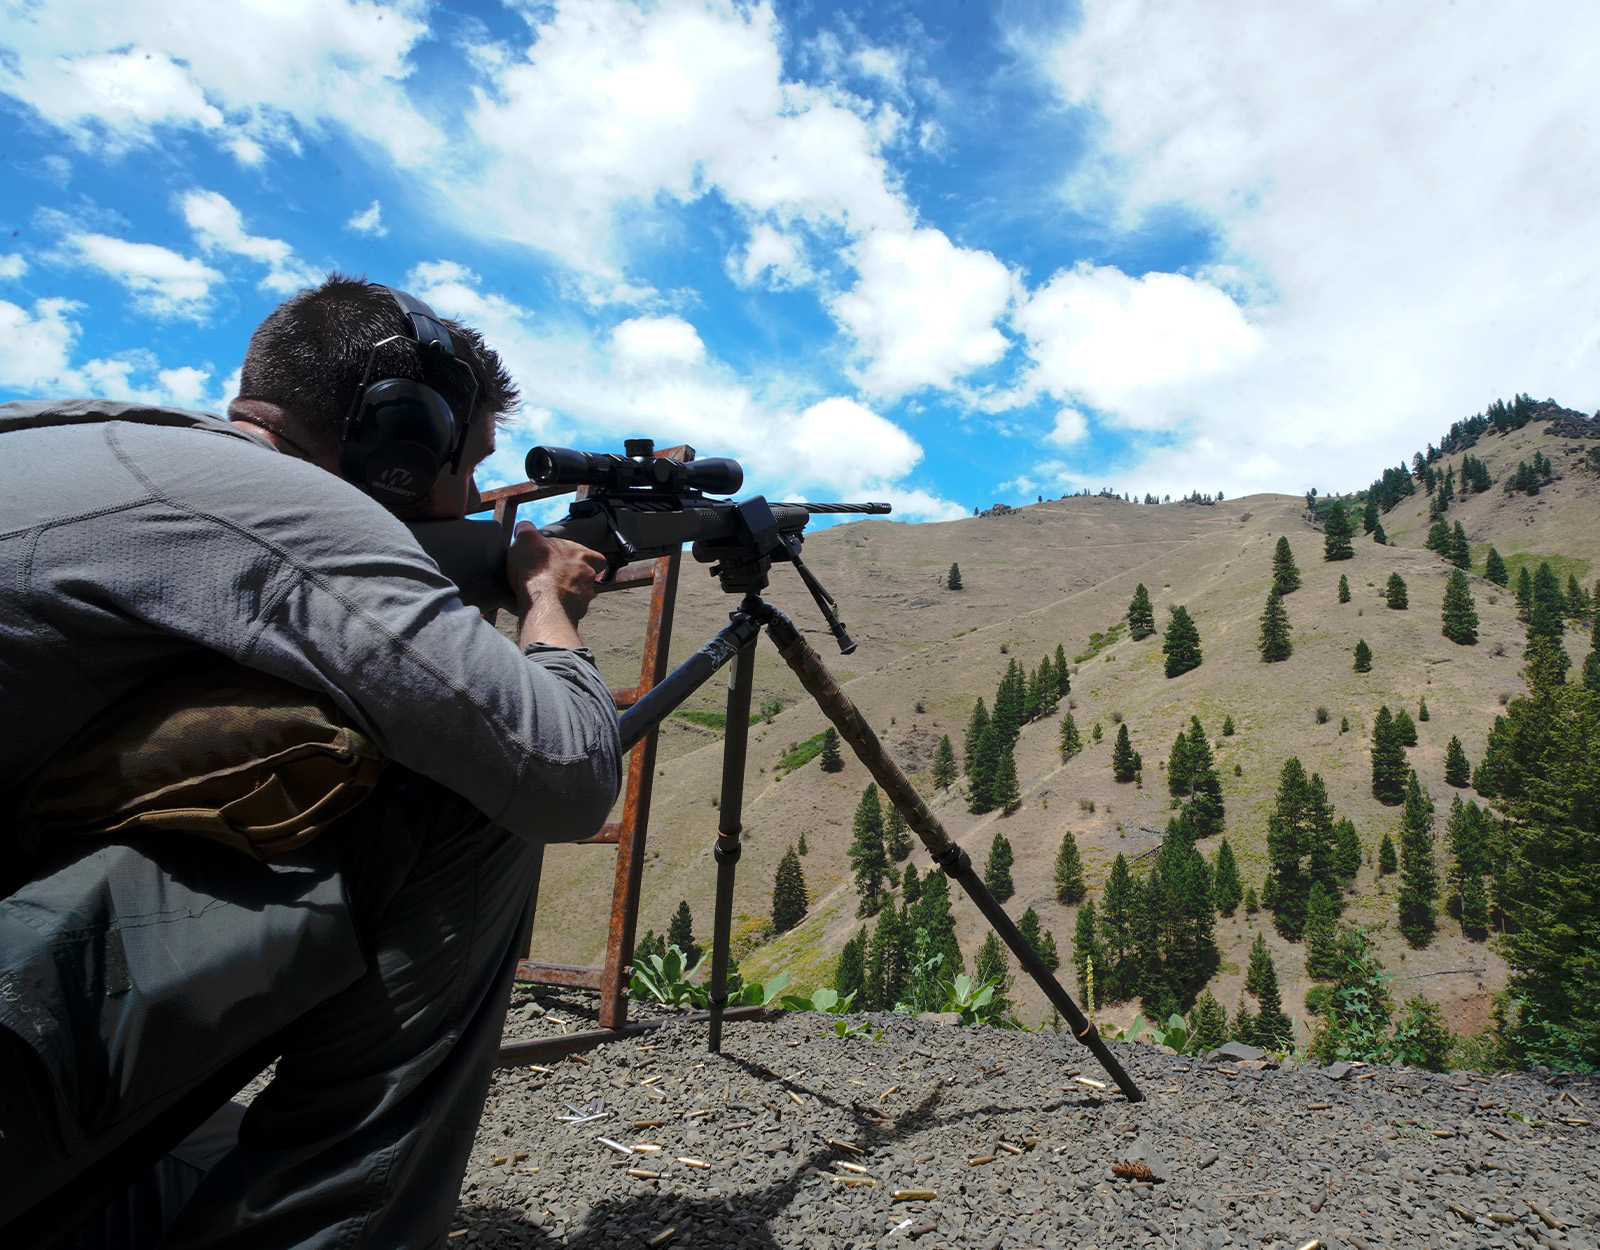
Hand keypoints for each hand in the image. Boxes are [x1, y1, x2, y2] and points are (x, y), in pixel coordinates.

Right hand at [508, 521, 607, 648]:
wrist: (541, 599)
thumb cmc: (535, 567)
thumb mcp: (525, 539)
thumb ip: (526, 529)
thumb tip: (524, 526)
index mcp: (581, 554)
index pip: (595, 556)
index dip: (585, 559)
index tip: (571, 561)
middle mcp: (587, 574)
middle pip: (587, 576)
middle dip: (573, 578)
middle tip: (554, 579)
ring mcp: (585, 594)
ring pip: (581, 594)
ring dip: (569, 594)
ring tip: (550, 595)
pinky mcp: (578, 612)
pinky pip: (573, 610)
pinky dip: (563, 609)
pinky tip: (549, 607)